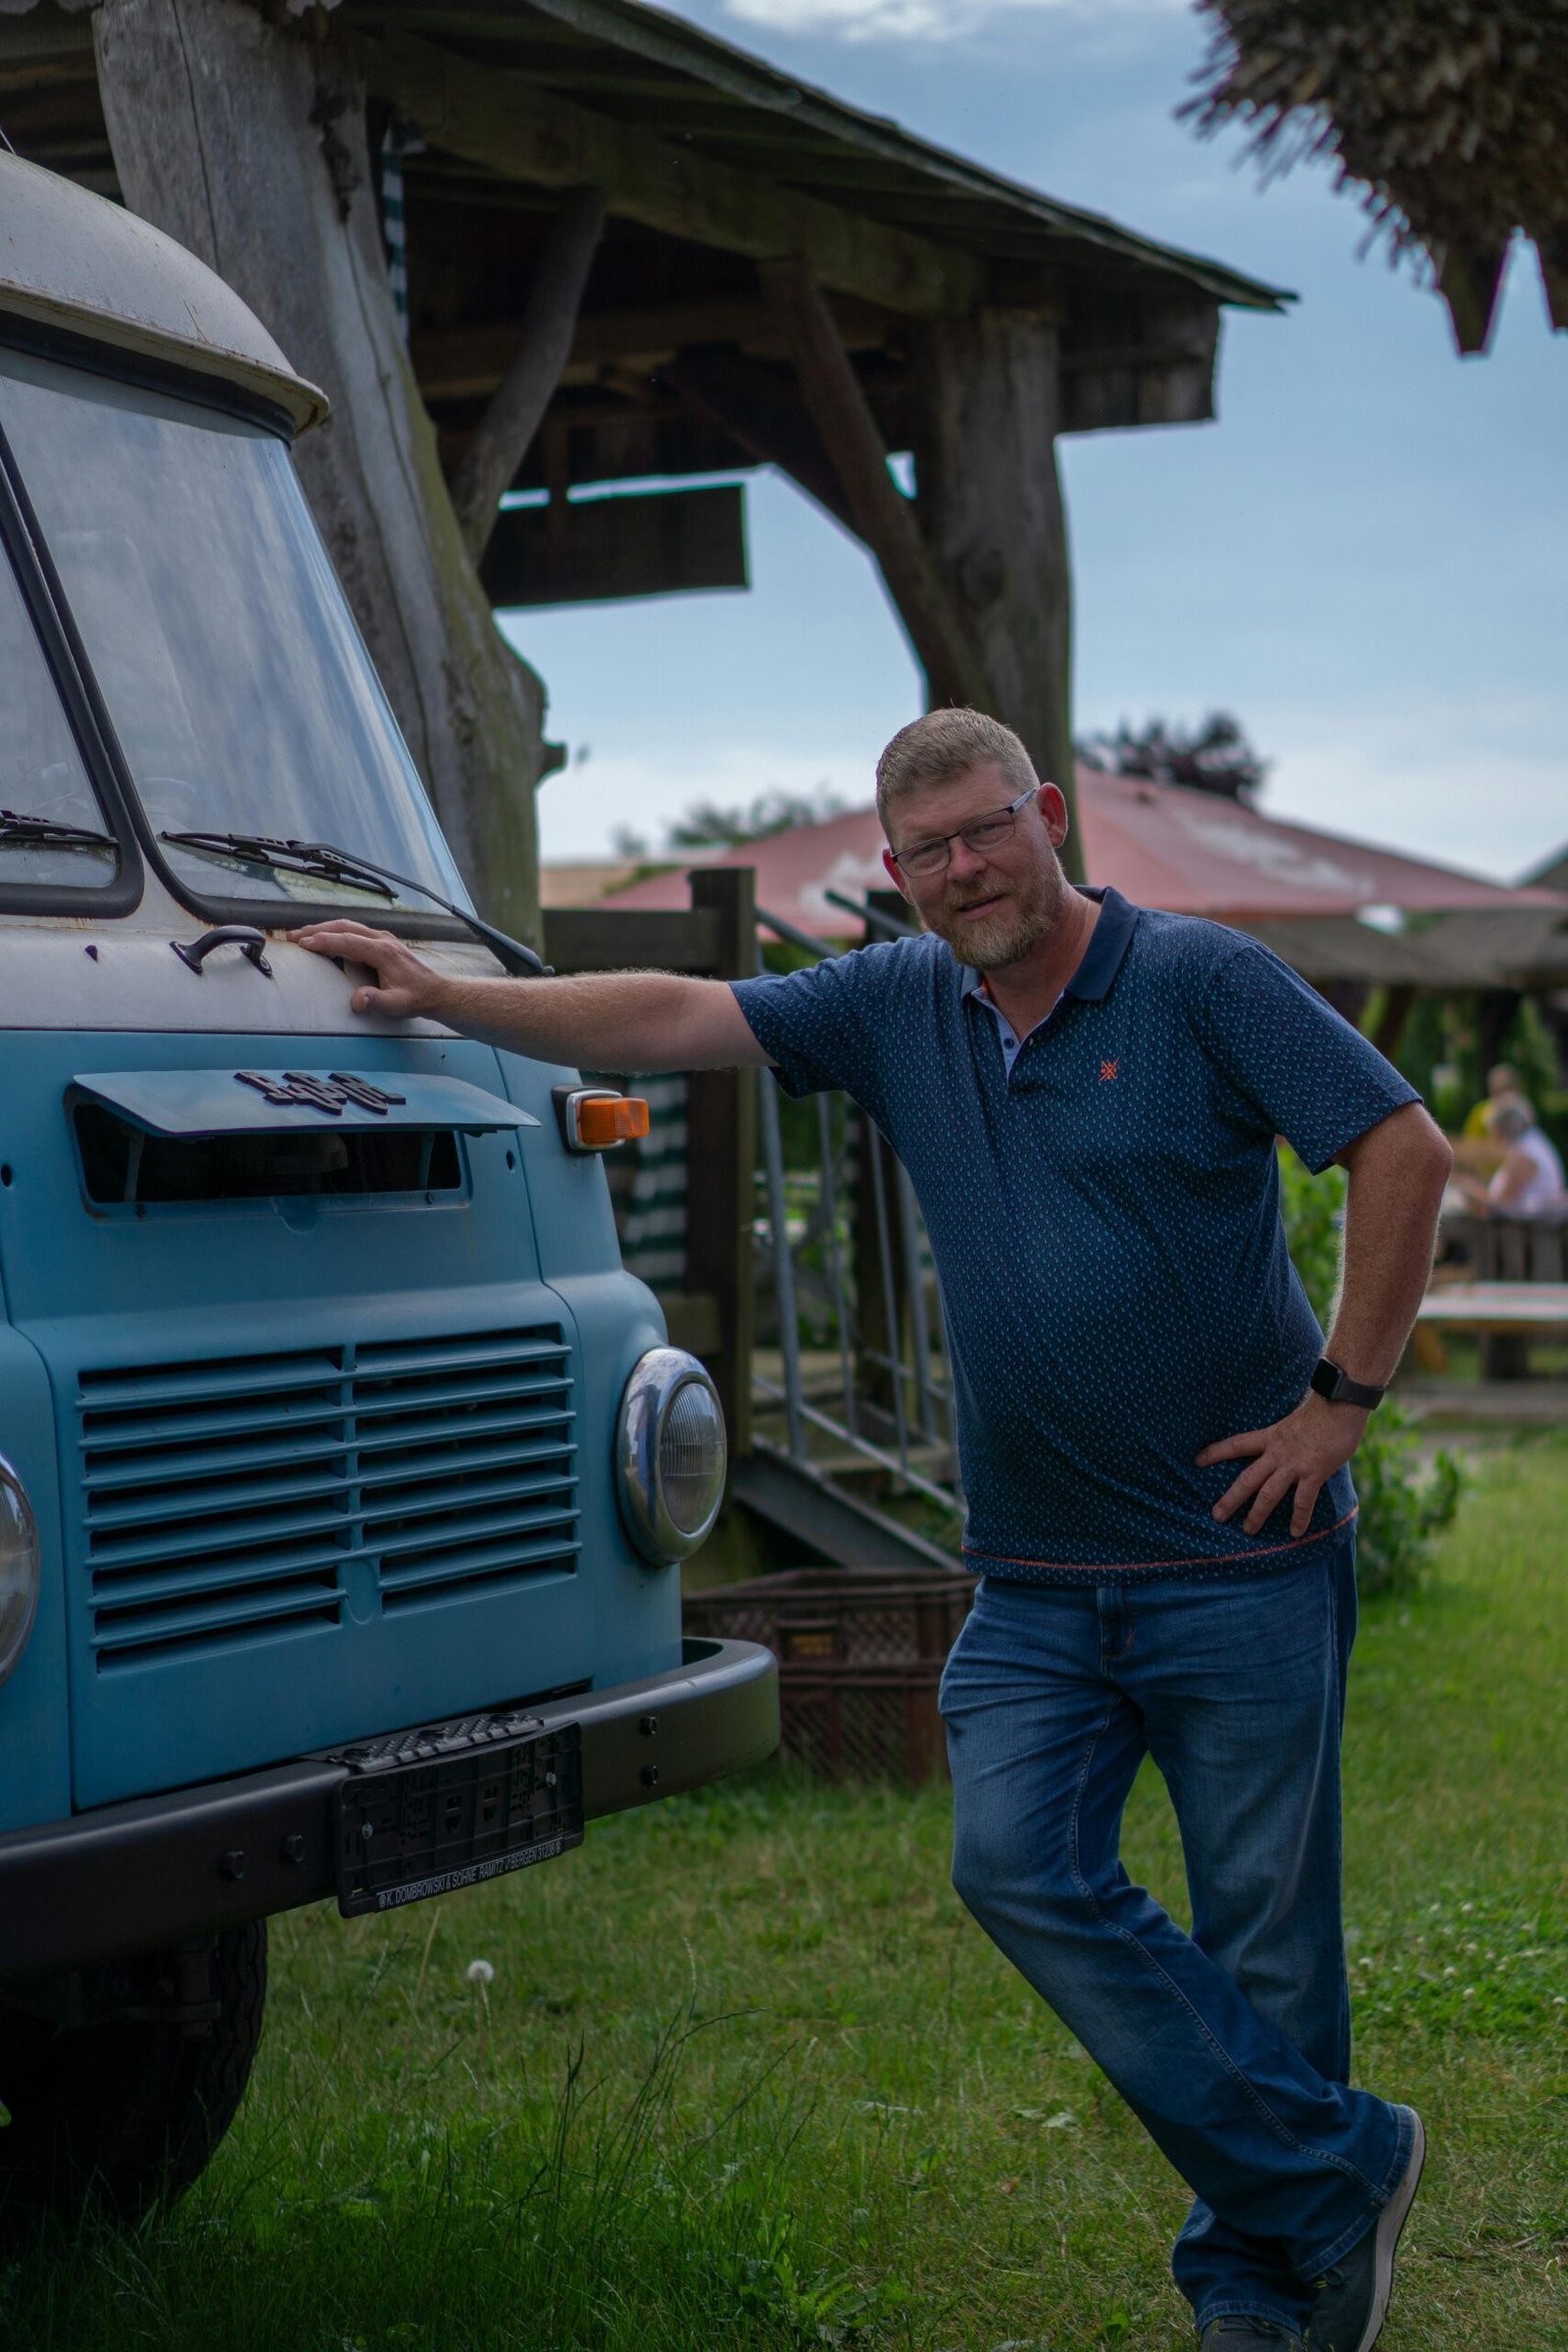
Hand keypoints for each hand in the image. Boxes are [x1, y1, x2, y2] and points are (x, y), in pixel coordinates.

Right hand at [289, 920, 442, 1019]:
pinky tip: (325, 939)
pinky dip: (336, 932)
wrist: (436, 992)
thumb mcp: (397, 1005)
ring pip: (348, 926)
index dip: (324, 941)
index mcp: (382, 951)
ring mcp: (383, 938)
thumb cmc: (416, 998)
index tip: (303, 944)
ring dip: (324, 929)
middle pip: (344, 927)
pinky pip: (354, 931)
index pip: (347, 940)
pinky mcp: (382, 942)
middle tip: (293, 936)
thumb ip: (377, 1002)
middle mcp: (382, 939)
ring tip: (302, 935)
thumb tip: (357, 1000)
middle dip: (317, 930)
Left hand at [1196, 1391, 1368, 1538]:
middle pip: (1247, 1478)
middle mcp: (1277, 1452)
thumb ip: (1287, 1439)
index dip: (1216, 1452)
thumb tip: (1290, 1448)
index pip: (1236, 1444)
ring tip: (1248, 1530)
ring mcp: (1294, 1464)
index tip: (1197, 1460)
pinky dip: (1298, 1519)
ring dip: (1257, 1514)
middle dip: (1230, 1499)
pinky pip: (1303, 1501)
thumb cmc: (1323, 1411)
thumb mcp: (1294, 1422)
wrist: (1340, 1405)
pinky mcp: (1314, 1473)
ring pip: (1268, 1494)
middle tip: (1216, 1516)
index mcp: (1270, 1436)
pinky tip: (1295, 1533)